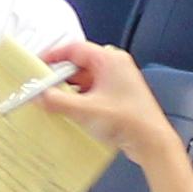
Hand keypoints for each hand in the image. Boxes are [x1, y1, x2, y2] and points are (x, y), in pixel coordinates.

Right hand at [25, 33, 186, 165]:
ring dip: (70, 90)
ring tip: (56, 102)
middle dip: (60, 77)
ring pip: (86, 79)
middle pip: (79, 64)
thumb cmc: (131, 121)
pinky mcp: (119, 96)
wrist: (152, 143)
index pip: (74, 48)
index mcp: (110, 60)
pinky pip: (94, 91)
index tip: (39, 66)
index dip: (53, 56)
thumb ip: (58, 101)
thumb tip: (40, 96)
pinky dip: (81, 99)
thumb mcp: (85, 111)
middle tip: (44, 87)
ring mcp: (118, 82)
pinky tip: (72, 112)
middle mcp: (115, 66)